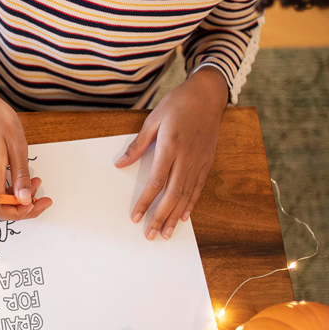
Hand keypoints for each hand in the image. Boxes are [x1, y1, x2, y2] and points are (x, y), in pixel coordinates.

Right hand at [0, 65, 52, 221]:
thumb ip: (20, 176)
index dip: (18, 213)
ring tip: (36, 181)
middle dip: (24, 206)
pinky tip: (23, 177)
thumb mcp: (17, 146)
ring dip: (19, 197)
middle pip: (0, 207)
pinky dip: (11, 189)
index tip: (35, 203)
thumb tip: (26, 201)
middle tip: (44, 194)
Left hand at [116, 66, 229, 238]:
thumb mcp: (153, 120)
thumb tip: (121, 163)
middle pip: (172, 194)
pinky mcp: (207, 161)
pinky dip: (191, 203)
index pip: (156, 182)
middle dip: (161, 216)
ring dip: (176, 215)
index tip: (136, 217)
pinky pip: (198, 187)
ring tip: (167, 232)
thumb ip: (137, 145)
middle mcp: (186, 157)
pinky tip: (184, 216)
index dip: (145, 202)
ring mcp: (199, 161)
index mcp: (170, 146)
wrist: (207, 95)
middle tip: (151, 234)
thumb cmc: (178, 104)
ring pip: (187, 194)